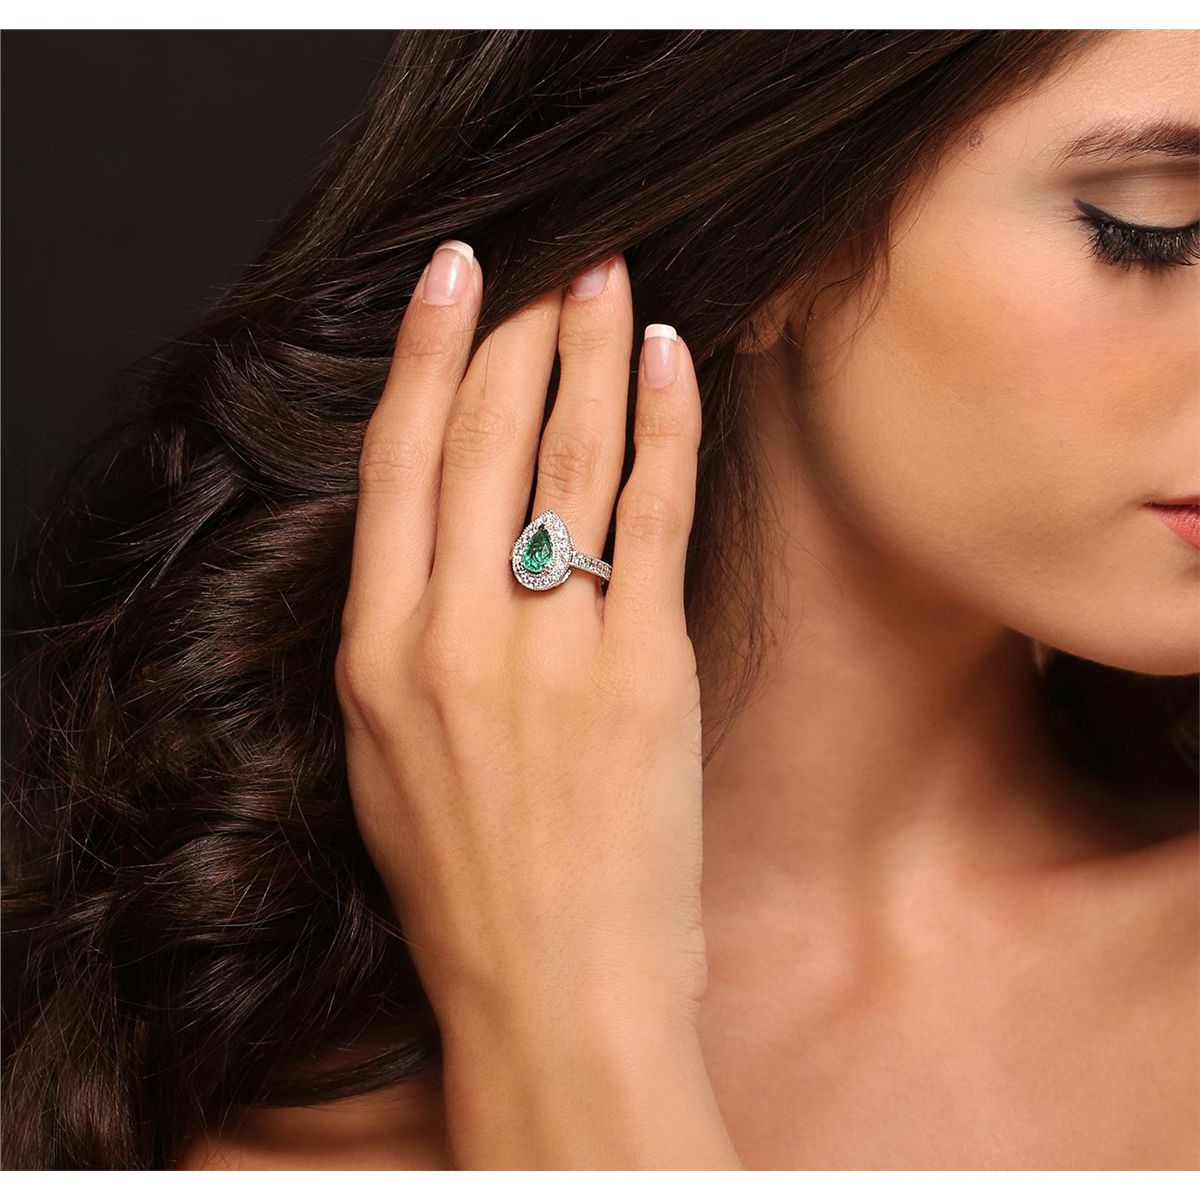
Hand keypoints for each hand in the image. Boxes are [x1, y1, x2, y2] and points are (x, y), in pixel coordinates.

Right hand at [335, 240, 708, 1038]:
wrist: (553, 989)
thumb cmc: (466, 885)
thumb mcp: (385, 758)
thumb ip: (402, 642)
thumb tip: (441, 539)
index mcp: (377, 653)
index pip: (400, 462)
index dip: (427, 356)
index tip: (452, 278)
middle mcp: (455, 635)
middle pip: (487, 437)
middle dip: (521, 329)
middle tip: (553, 256)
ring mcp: (553, 650)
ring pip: (570, 458)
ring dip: (593, 351)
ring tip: (612, 277)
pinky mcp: (646, 672)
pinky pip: (655, 519)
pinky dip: (666, 430)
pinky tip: (674, 360)